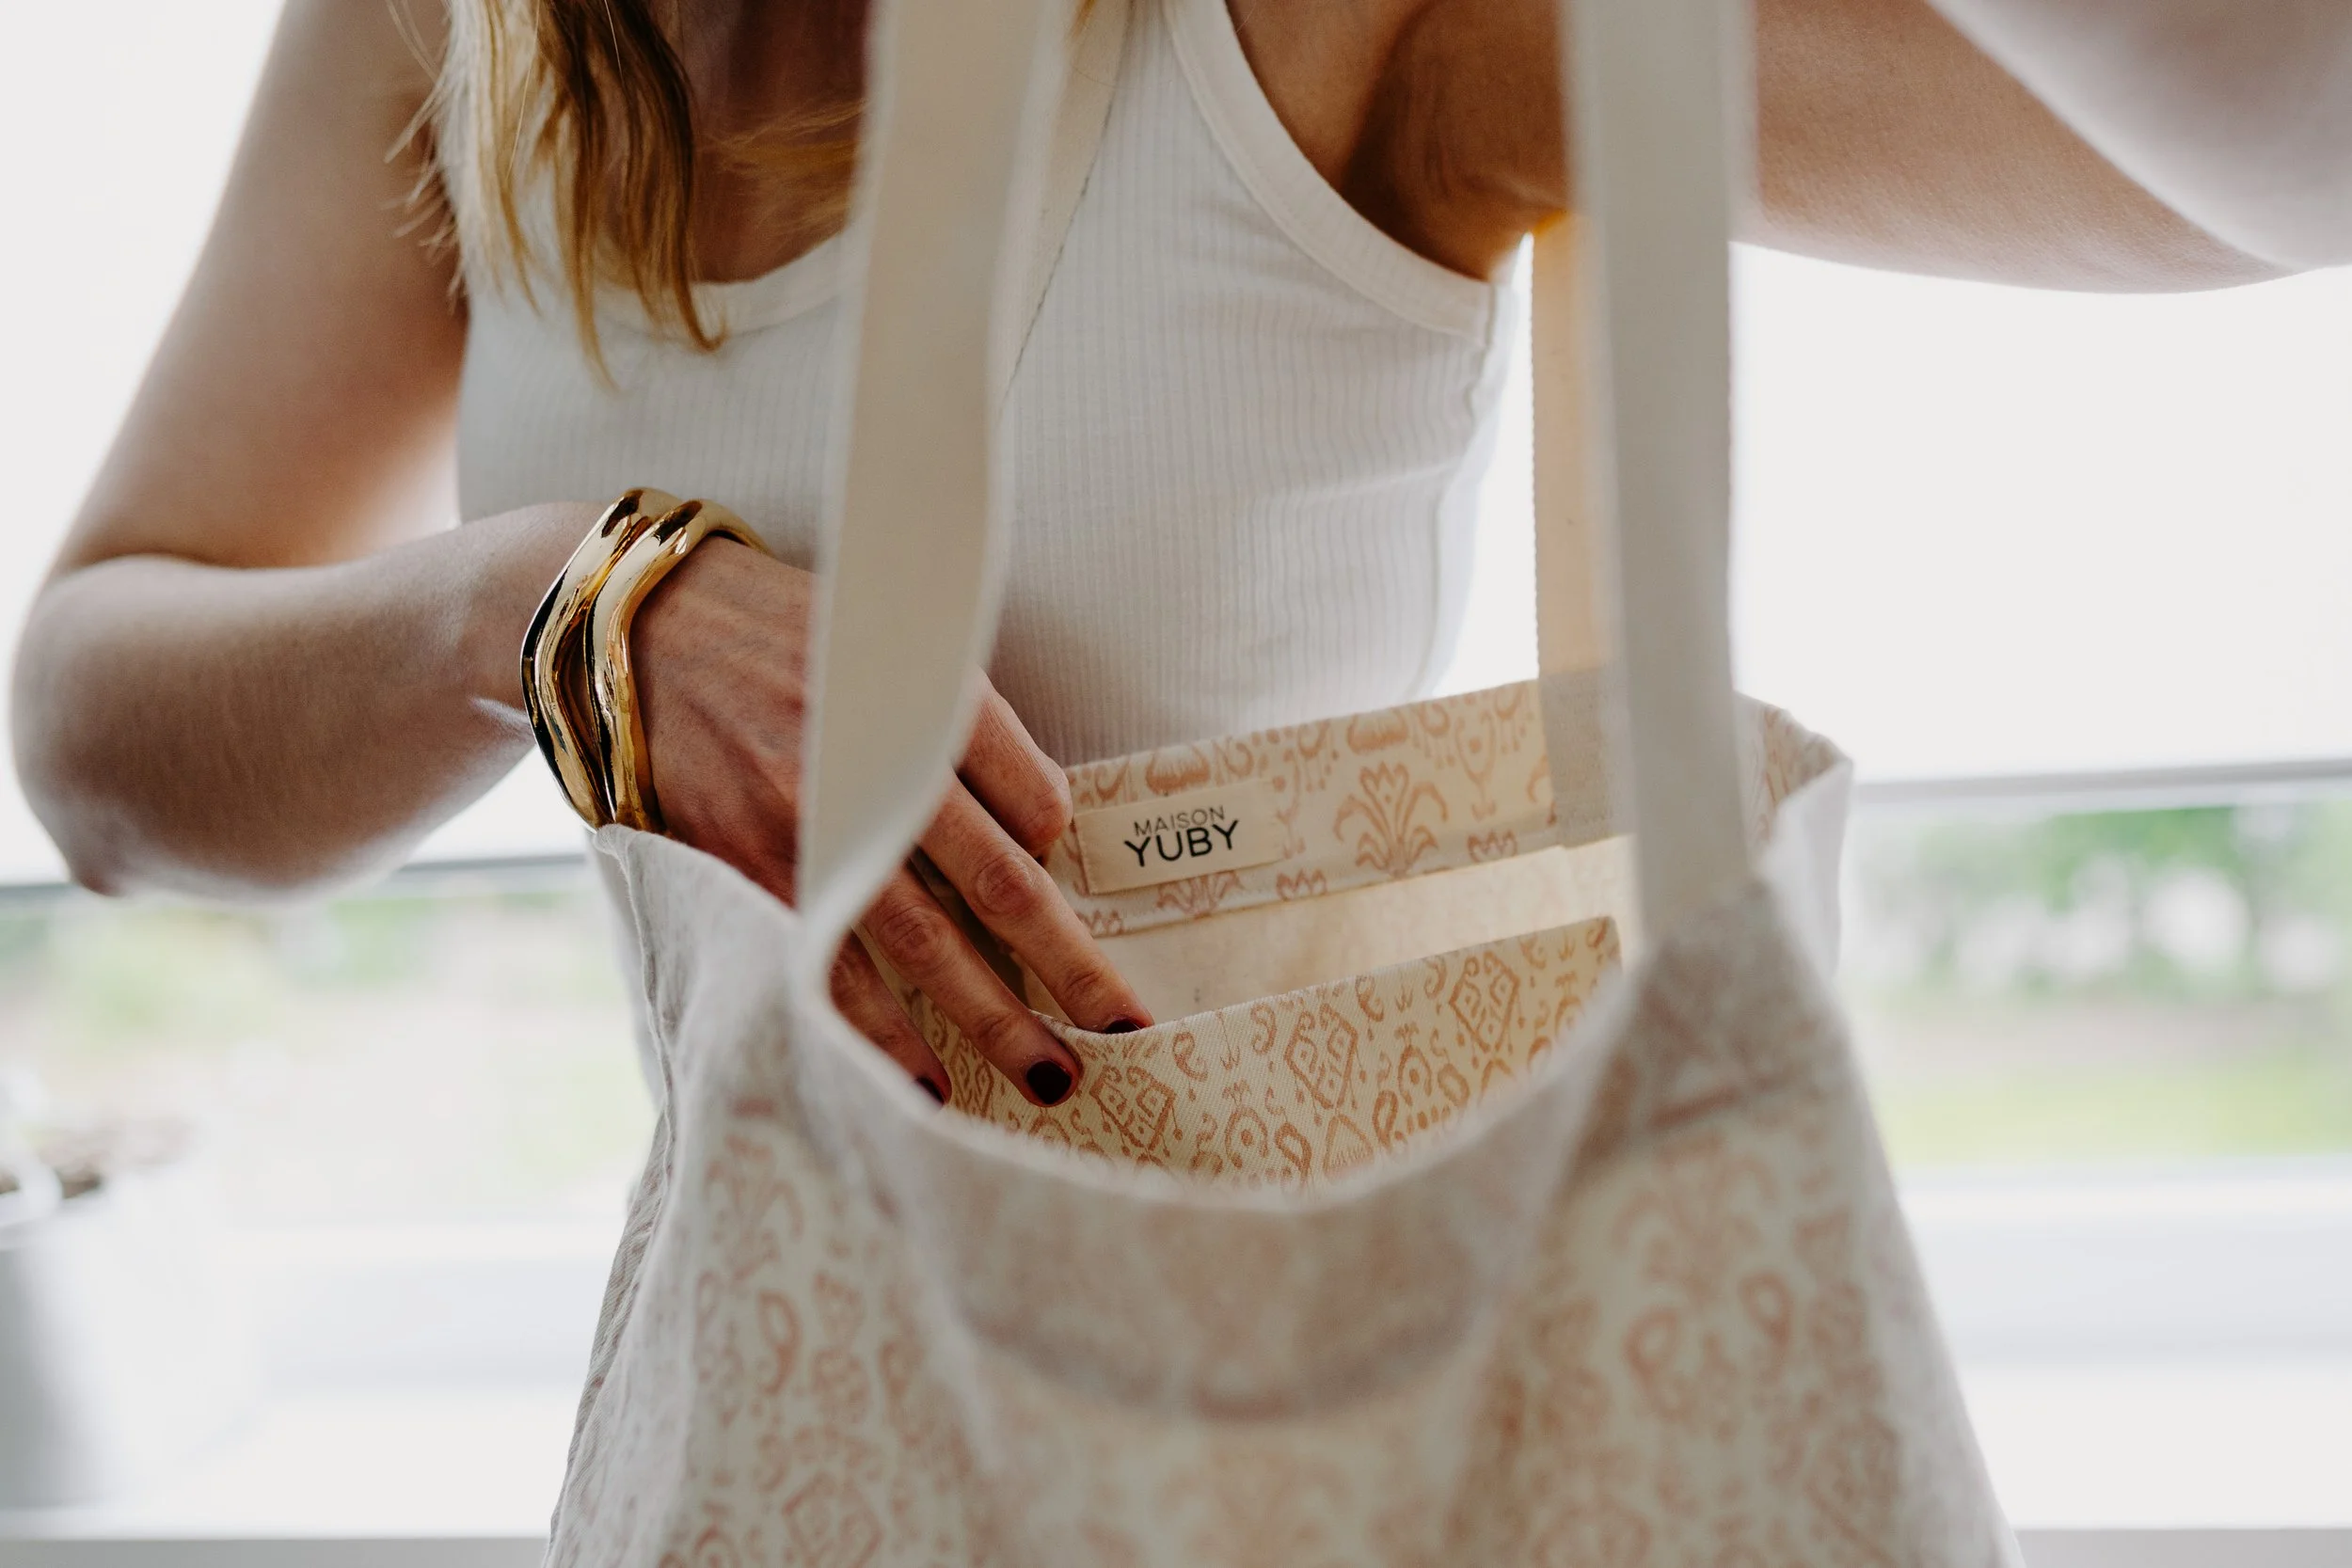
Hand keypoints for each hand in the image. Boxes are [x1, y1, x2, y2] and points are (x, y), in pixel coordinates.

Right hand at [630, 537, 1148, 1106]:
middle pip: (1000, 884)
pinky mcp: (750, 863)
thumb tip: (1037, 825)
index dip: (1064, 849)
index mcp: (931, 692)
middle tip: (1120, 1027)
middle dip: (1068, 966)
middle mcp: (879, 759)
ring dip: (993, 1019)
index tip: (1068, 882)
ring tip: (1051, 1076)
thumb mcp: (896, 637)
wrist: (645, 629)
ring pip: (924, 942)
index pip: (1037, 797)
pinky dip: (880, 1032)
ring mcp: (813, 819)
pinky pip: (830, 965)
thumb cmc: (789, 633)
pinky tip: (923, 1080)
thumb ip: (961, 721)